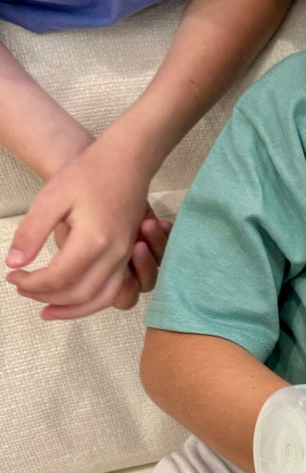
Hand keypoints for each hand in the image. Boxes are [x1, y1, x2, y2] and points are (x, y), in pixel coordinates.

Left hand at [5, 138, 163, 318]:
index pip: (57, 278)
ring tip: (45, 311)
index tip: (11, 274)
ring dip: (71, 310)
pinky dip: (91, 303)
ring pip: (100, 300)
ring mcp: (125, 257)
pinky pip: (113, 291)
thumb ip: (31, 232)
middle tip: (20, 287)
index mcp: (93, 240)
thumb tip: (14, 263)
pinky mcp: (128, 256)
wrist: (127, 161)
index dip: (30, 283)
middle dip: (45, 297)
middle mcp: (115, 254)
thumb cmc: (88, 174)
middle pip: (78, 294)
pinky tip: (72, 301)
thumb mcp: (51, 198)